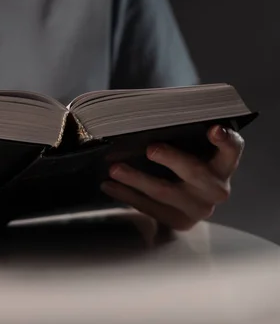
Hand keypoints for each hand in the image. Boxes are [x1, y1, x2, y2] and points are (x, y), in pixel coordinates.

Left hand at [100, 125, 244, 230]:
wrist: (189, 201)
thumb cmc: (187, 162)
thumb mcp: (191, 149)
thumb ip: (182, 137)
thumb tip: (145, 120)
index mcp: (223, 164)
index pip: (232, 149)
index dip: (226, 140)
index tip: (214, 129)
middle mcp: (216, 188)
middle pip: (195, 172)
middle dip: (171, 159)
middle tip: (150, 149)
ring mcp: (199, 208)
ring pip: (165, 193)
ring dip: (136, 179)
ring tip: (114, 169)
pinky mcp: (180, 222)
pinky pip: (150, 208)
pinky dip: (126, 195)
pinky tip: (109, 185)